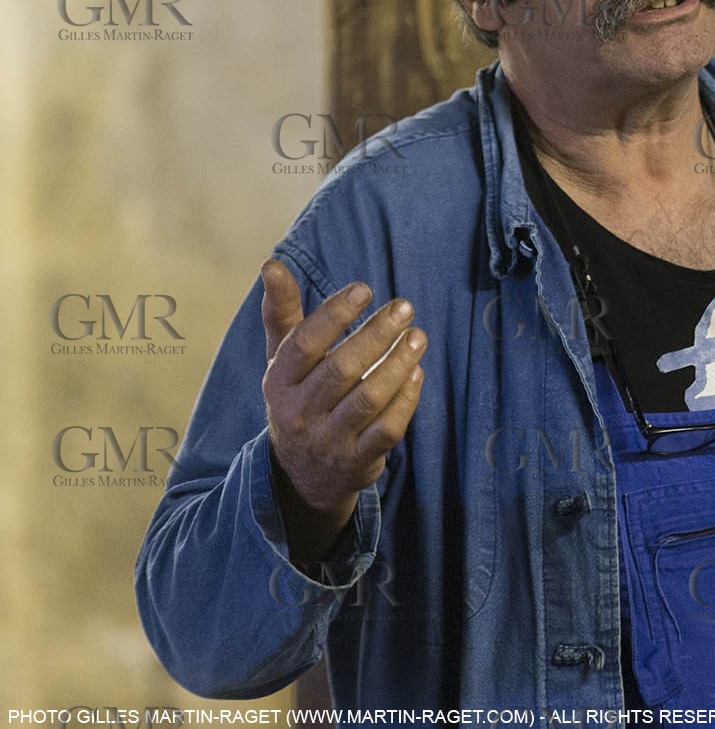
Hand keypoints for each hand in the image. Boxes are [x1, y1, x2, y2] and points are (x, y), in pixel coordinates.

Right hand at [260, 259, 425, 561]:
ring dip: (398, 364)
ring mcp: (328, 440)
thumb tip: (271, 264)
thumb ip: (282, 313)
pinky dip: (406, 399)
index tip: (365, 289)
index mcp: (278, 382)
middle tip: (405, 307)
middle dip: (376, 335)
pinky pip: (388, 429)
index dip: (334, 315)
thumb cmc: (299, 397)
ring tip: (418, 336)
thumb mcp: (283, 360)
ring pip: (369, 399)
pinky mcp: (357, 461)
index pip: (304, 344)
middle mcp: (299, 413)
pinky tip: (417, 372)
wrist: (302, 475)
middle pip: (341, 370)